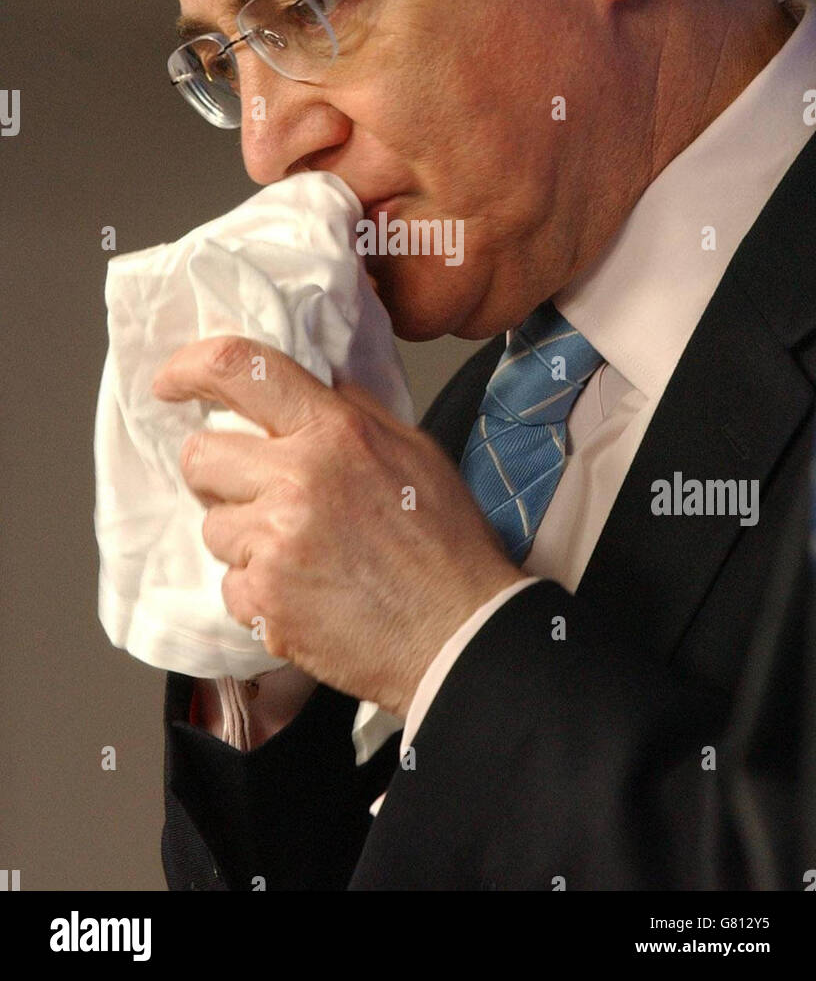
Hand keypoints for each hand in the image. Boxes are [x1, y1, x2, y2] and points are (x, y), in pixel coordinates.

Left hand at [152, 336, 521, 717]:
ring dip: (245, 539)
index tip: (172, 381)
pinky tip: (306, 592)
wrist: (458, 634)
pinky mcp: (264, 600)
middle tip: (259, 493)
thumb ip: (355, 410)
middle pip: (201, 455)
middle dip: (220, 473)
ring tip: (302, 554)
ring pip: (212, 526)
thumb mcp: (415, 451)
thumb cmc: (445, 546)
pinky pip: (229, 584)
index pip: (239, 369)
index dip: (191, 366)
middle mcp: (298, 479)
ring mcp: (275, 542)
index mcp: (336, 432)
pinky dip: (259, 591)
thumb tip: (314, 383)